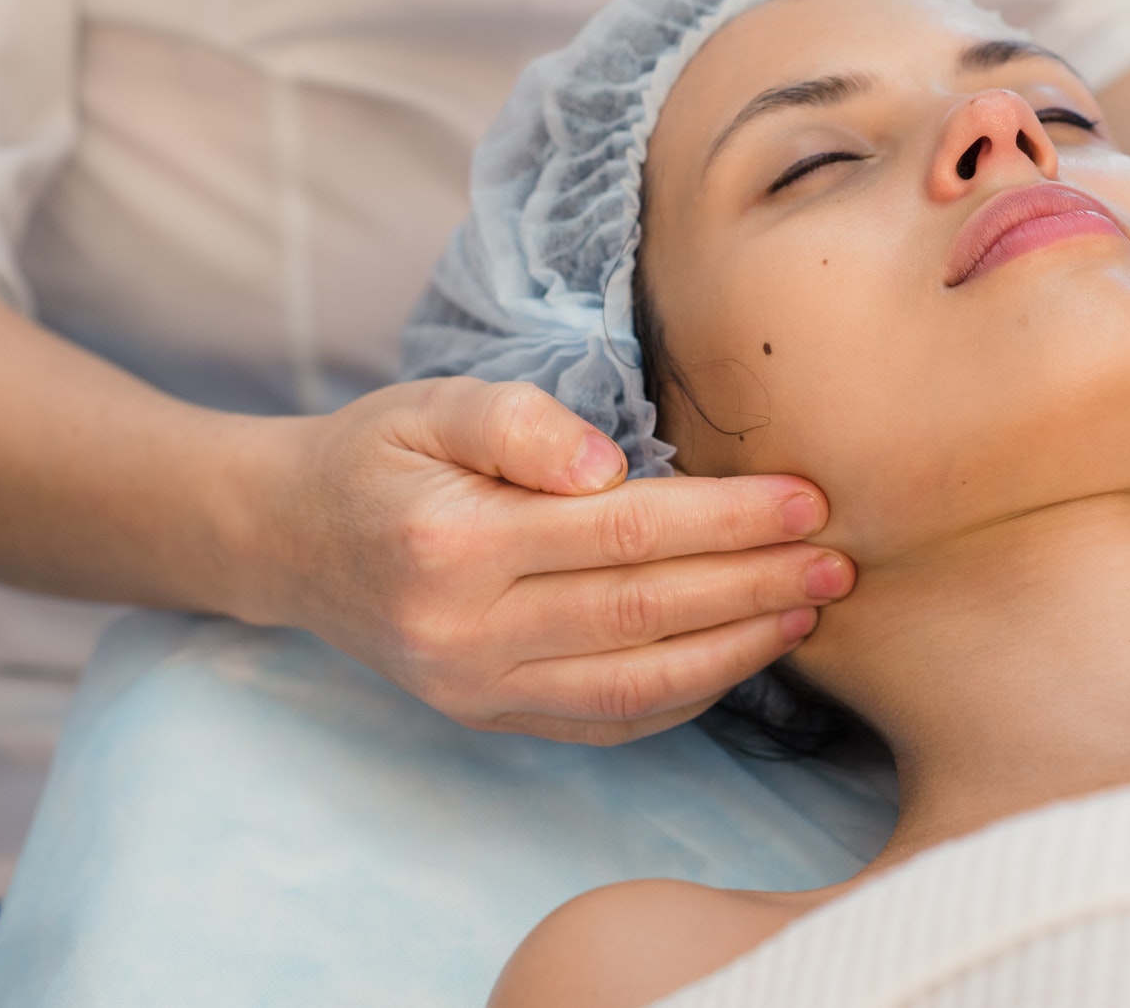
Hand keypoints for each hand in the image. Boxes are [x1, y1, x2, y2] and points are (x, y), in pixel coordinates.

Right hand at [240, 377, 852, 743]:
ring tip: (808, 611)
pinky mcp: (487, 718)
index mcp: (454, 544)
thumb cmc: (378, 456)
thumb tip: (613, 466)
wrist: (290, 539)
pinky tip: (740, 658)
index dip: (727, 520)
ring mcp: (475, 690)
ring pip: (633, 686)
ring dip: (735, 651)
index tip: (806, 499)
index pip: (625, 532)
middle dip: (754, 587)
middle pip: (643, 613)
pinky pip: (604, 723)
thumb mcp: (432, 404)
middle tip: (839, 561)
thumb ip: (521, 424)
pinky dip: (682, 698)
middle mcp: (464, 633)